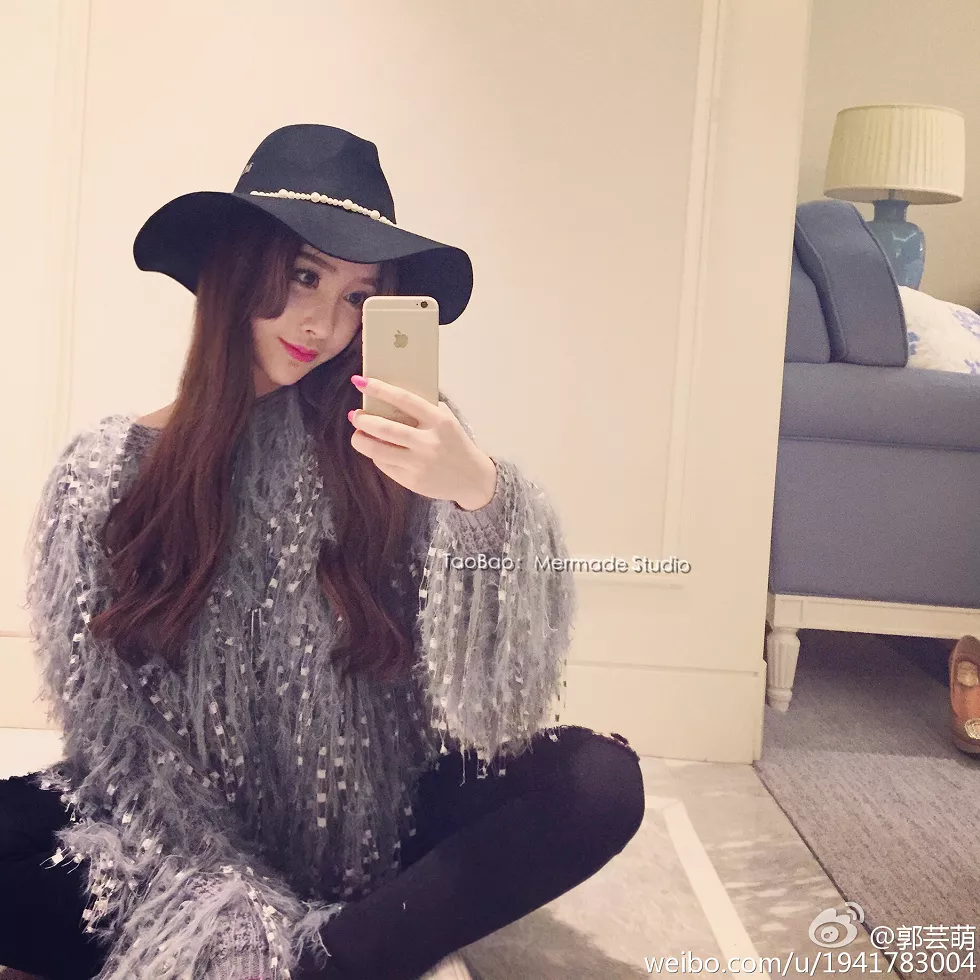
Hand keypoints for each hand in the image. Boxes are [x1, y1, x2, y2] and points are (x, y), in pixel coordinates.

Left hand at [349, 376, 496, 508]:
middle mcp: (429, 442)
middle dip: (363, 420)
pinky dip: (376, 455)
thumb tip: (388, 397)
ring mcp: (420, 464)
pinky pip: (385, 465)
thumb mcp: (447, 421)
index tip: (361, 382)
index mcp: (439, 421)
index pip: (404, 399)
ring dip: (361, 440)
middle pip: (385, 428)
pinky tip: (377, 450)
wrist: (474, 479)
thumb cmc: (455, 443)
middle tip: (355, 415)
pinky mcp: (413, 481)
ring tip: (358, 434)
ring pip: (378, 450)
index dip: (379, 389)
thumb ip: (424, 409)